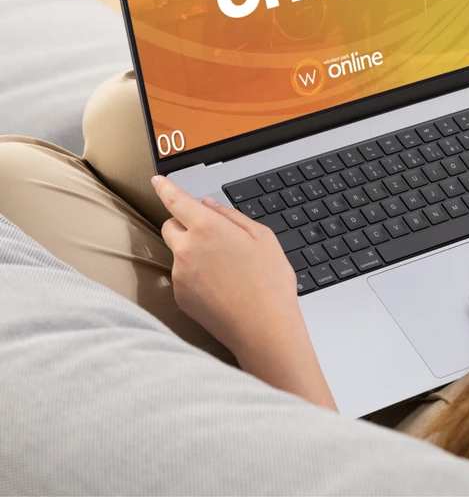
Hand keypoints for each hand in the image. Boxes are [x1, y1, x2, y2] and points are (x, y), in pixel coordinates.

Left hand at [152, 176, 334, 408]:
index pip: (176, 201)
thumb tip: (209, 205)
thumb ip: (231, 216)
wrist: (263, 328)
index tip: (158, 180)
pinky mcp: (180, 297)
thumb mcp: (262, 237)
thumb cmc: (269, 281)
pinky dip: (195, 276)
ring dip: (192, 253)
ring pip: (178, 253)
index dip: (165, 188)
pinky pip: (182, 277)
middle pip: (170, 226)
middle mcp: (187, 249)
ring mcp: (180, 275)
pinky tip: (220, 286)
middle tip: (211, 235)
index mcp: (208, 228)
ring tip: (225, 269)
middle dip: (184, 224)